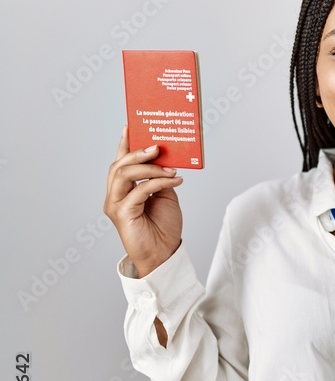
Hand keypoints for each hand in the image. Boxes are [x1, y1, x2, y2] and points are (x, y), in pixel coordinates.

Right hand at [103, 125, 184, 277]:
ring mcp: (115, 204)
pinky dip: (157, 182)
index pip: (121, 162)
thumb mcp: (165, 196)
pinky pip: (139, 191)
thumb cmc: (162, 227)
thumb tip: (165, 161)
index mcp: (124, 189)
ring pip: (124, 174)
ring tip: (169, 166)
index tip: (131, 126)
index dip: (124, 143)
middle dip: (138, 152)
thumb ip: (160, 179)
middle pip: (119, 165)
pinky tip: (174, 180)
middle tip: (157, 146)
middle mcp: (115, 195)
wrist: (164, 254)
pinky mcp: (122, 213)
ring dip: (149, 167)